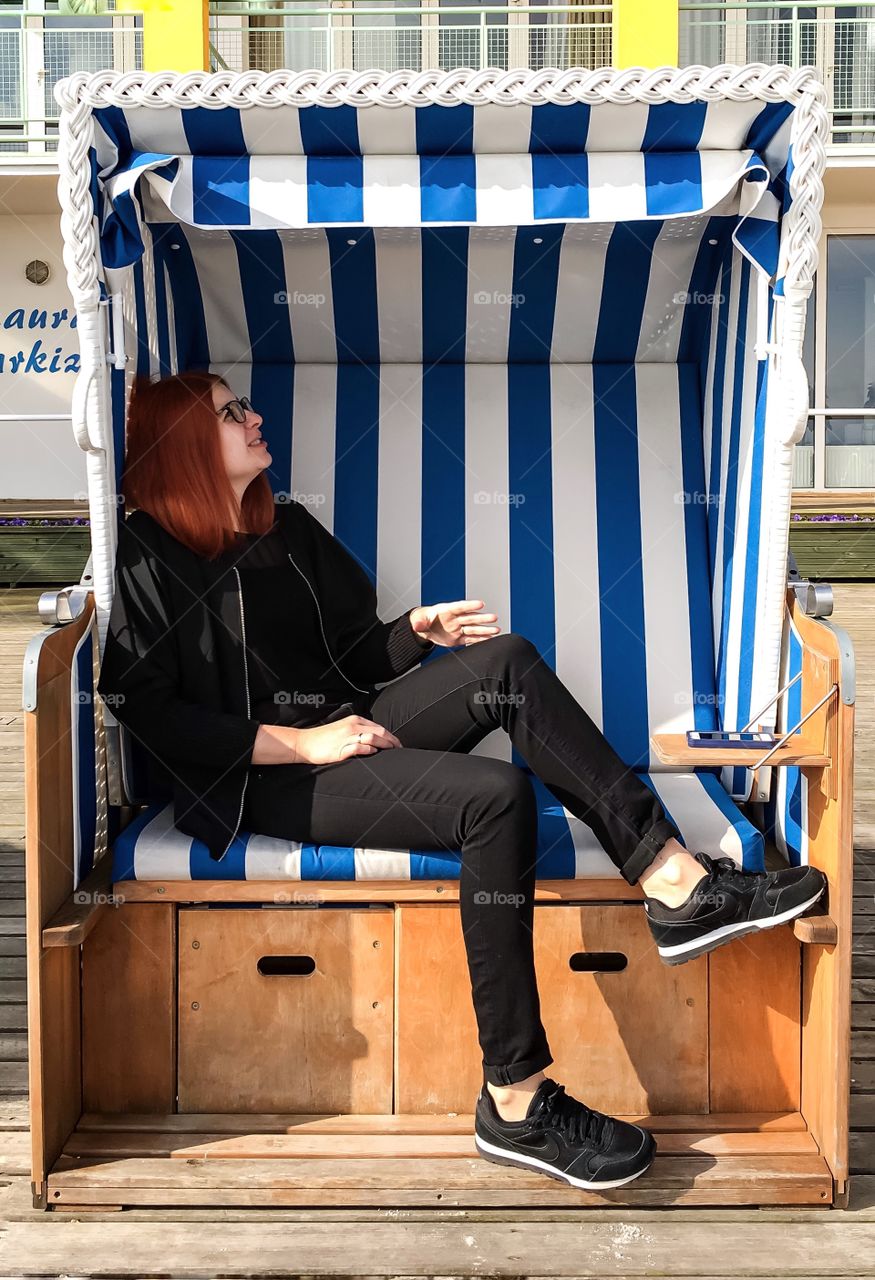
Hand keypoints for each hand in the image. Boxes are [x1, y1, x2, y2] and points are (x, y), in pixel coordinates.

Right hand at [252, 717, 401, 765]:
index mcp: (355, 720)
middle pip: (380, 732)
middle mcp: (353, 726)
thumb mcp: (344, 729)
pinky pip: (358, 747)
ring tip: (392, 753)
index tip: (398, 745)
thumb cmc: (324, 739)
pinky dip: (368, 750)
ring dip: (385, 745)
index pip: (380, 727)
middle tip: (401, 750)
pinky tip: (374, 753)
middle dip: (393, 742)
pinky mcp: (340, 748)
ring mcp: (346, 737)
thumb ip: (359, 731)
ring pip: (372, 738)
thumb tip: (375, 740)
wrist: (304, 743)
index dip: (391, 737)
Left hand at [409, 600, 500, 646]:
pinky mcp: (458, 638)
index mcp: (447, 610)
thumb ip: (420, 622)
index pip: (460, 607)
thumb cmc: (423, 620)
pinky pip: (471, 639)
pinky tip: (490, 639)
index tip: (481, 603)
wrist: (425, 629)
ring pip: (473, 629)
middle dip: (482, 618)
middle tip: (494, 617)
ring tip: (497, 630)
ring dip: (485, 630)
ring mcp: (458, 628)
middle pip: (471, 618)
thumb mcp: (419, 620)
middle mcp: (456, 619)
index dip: (470, 605)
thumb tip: (417, 625)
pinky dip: (480, 640)